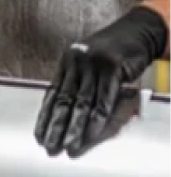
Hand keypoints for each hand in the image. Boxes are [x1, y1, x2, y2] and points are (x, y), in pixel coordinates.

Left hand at [34, 6, 167, 157]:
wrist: (137, 32)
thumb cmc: (114, 49)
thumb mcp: (90, 64)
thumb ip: (80, 84)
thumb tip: (69, 113)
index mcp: (67, 61)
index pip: (51, 93)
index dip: (45, 116)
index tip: (39, 133)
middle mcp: (76, 61)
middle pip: (63, 100)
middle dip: (55, 126)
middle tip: (50, 145)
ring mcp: (92, 64)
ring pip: (81, 102)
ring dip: (74, 127)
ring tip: (69, 145)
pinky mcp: (111, 68)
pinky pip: (102, 100)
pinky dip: (97, 119)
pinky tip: (91, 133)